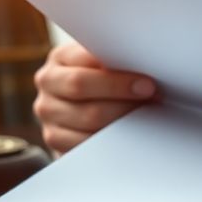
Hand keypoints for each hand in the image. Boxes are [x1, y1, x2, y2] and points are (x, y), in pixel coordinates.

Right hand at [33, 43, 157, 154]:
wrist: (85, 108)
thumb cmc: (106, 80)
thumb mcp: (106, 65)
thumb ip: (116, 62)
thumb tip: (145, 65)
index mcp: (60, 58)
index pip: (84, 60)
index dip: (116, 73)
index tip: (148, 81)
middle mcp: (48, 83)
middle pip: (80, 86)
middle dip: (121, 91)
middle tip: (153, 95)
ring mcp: (48, 113)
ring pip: (87, 117)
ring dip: (122, 117)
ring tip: (148, 115)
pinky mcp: (54, 139)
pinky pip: (84, 143)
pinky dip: (111, 141)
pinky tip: (132, 137)